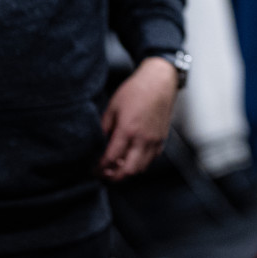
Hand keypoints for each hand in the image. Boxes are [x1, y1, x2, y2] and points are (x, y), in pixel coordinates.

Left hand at [98, 56, 177, 181]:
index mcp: (128, 130)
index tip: (94, 169)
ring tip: (118, 167)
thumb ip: (105, 126)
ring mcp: (154, 140)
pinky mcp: (162, 138)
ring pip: (141, 168)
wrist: (159, 80)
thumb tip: (98, 141)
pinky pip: (152, 159)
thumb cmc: (137, 89)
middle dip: (114, 176)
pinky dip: (141, 163)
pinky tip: (133, 157)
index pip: (111, 158)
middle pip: (128, 170)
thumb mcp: (113, 106)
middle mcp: (143, 138)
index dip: (100, 168)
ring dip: (128, 171)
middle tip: (104, 174)